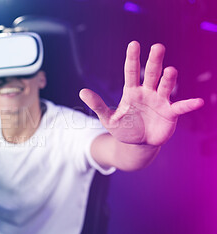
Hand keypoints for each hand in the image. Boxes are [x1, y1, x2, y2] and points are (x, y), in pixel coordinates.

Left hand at [79, 41, 203, 145]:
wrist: (137, 144)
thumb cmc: (123, 128)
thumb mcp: (108, 118)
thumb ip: (97, 105)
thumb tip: (82, 91)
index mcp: (131, 91)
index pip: (131, 72)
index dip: (132, 59)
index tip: (133, 44)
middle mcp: (147, 92)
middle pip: (151, 74)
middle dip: (154, 61)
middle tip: (157, 47)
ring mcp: (160, 101)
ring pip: (165, 87)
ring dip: (168, 79)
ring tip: (170, 71)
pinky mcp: (170, 114)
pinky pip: (180, 108)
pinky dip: (188, 105)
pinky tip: (198, 102)